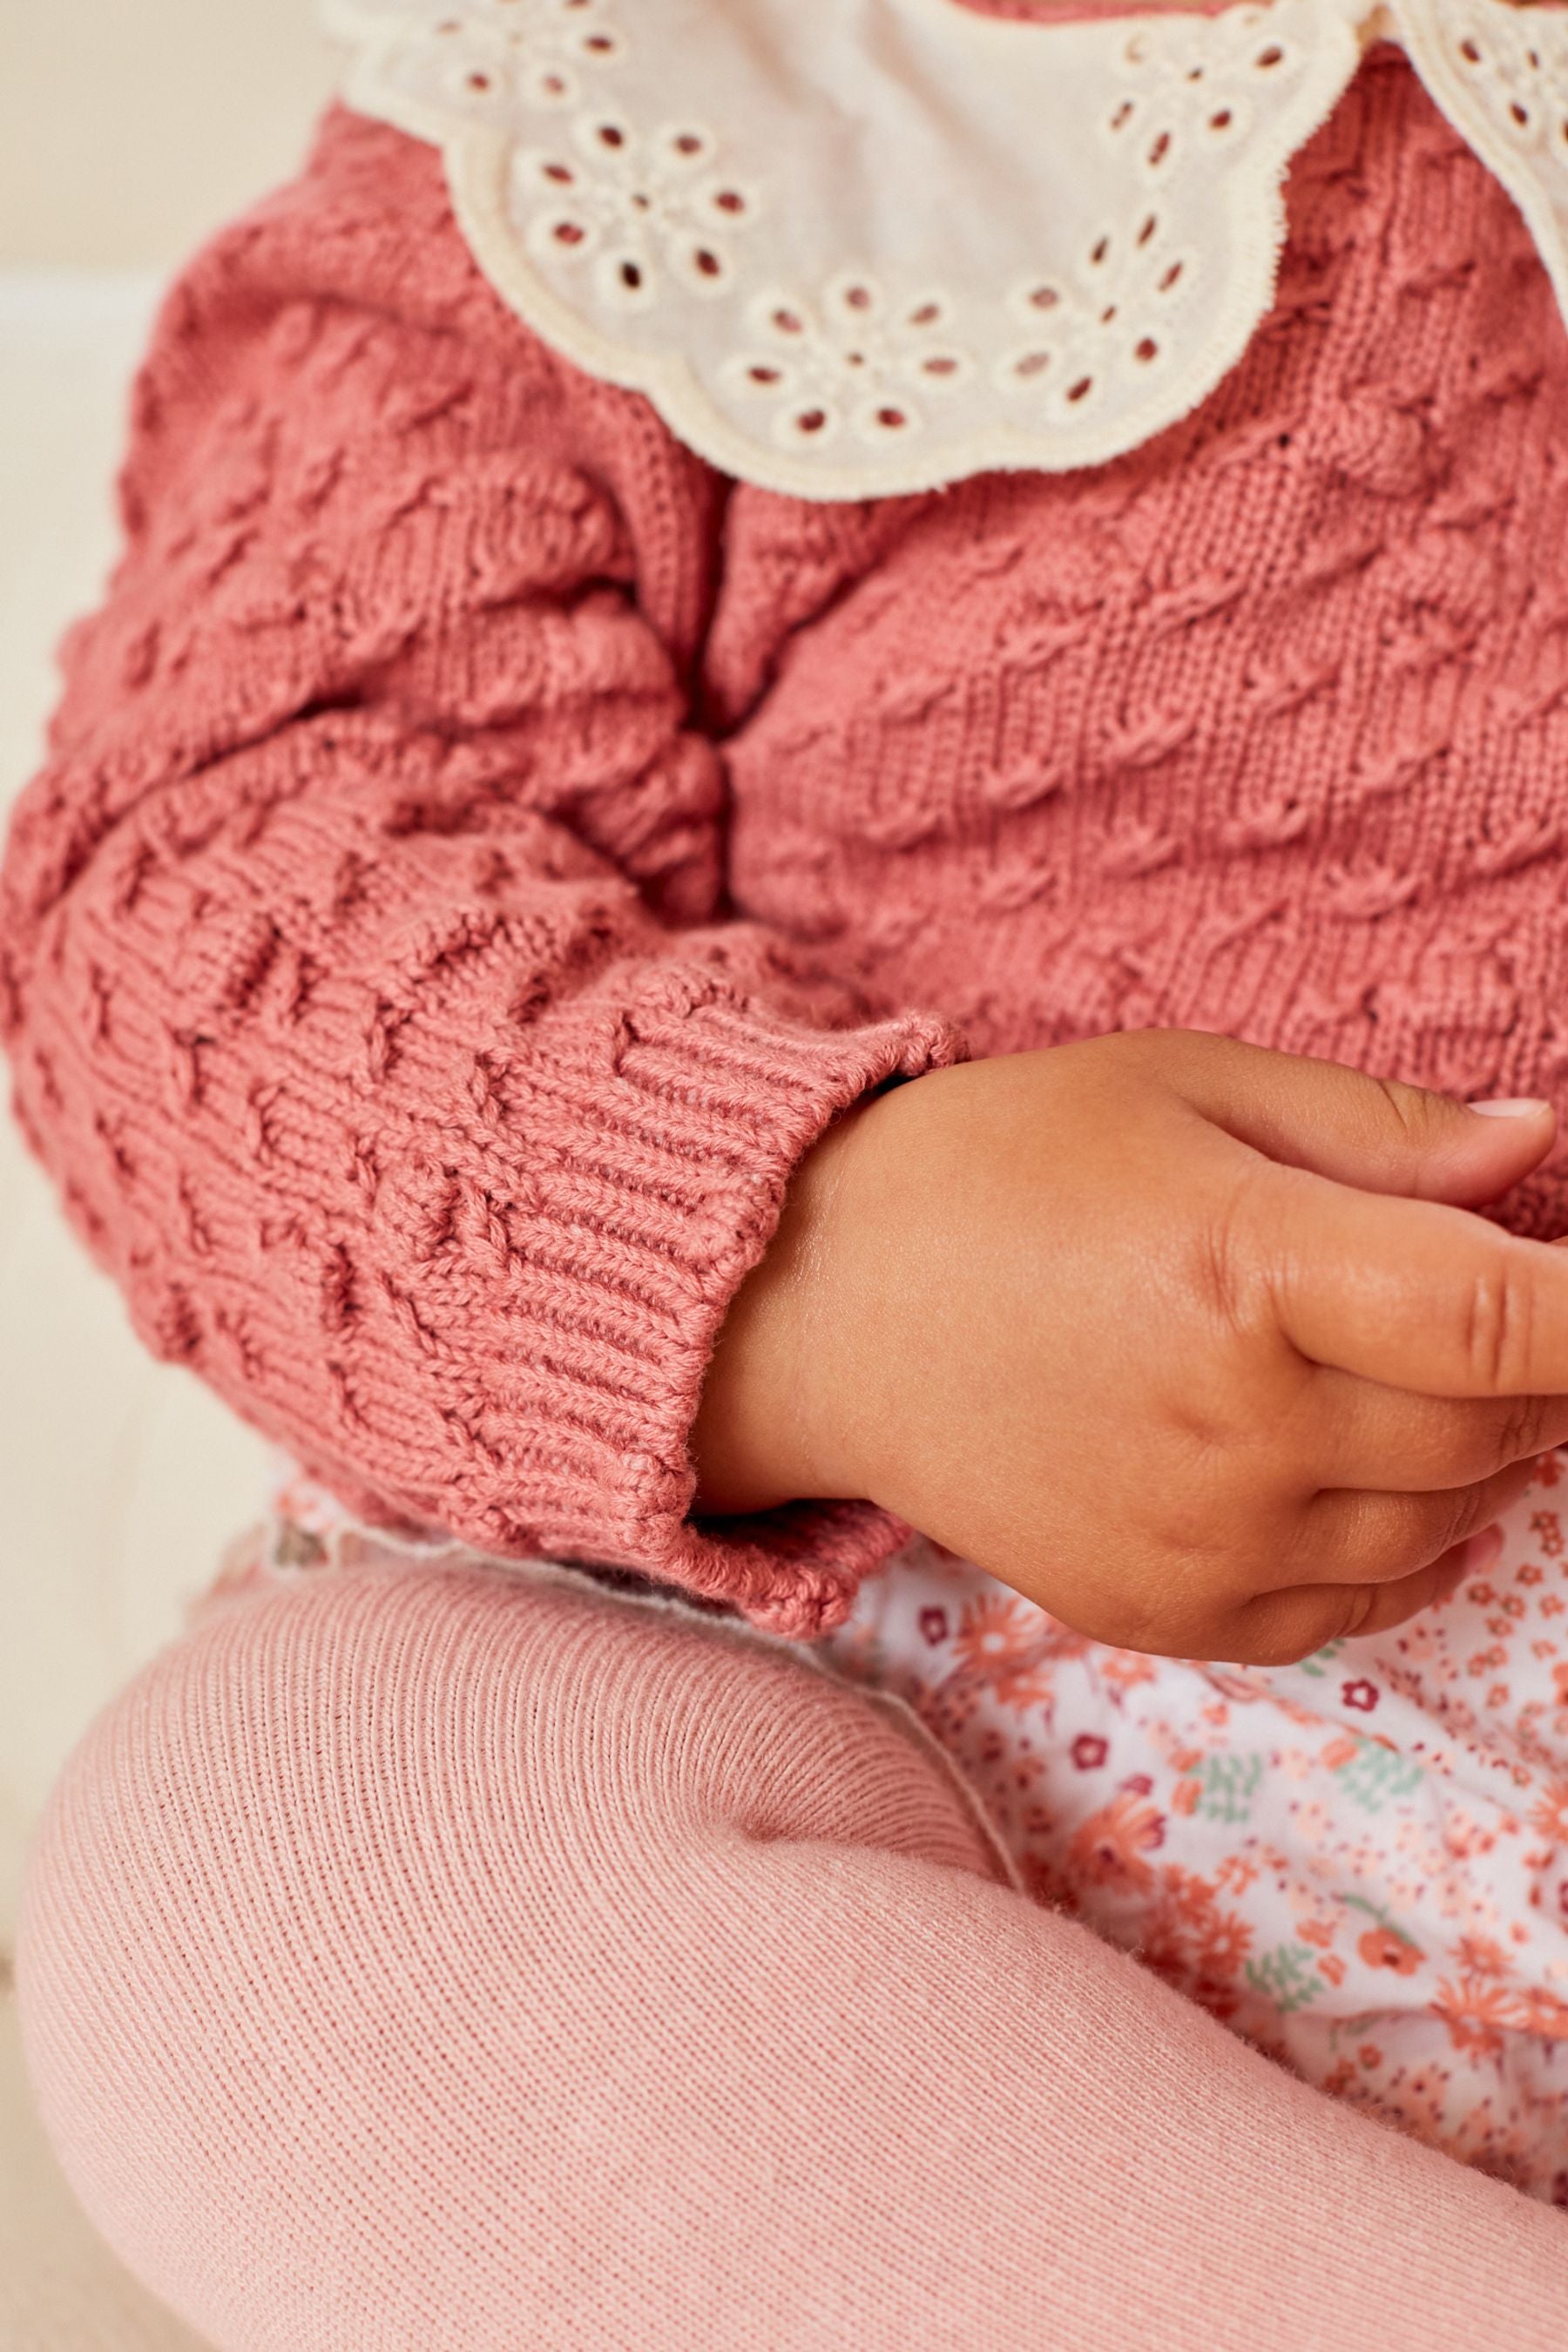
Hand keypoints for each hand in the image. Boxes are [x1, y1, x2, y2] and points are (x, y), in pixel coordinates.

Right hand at [693, 1032, 1567, 1663]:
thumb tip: (1533, 1148)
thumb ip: (1372, 1130)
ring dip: (1470, 1448)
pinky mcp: (1168, 1613)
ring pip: (1446, 1521)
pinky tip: (1353, 1467)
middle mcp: (1240, 1429)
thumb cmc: (992, 1169)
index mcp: (1250, 1270)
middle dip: (1534, 1362)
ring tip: (1394, 1366)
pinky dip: (1403, 1543)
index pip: (1514, 1321)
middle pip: (1502, 1425)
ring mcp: (1205, 1541)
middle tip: (1483, 1294)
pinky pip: (1361, 1607)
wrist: (813, 1311)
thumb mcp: (1177, 1087)